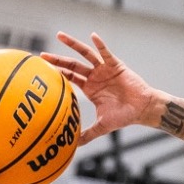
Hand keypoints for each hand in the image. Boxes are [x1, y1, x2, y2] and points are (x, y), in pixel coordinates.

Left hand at [41, 32, 155, 144]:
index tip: (43, 69)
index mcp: (90, 88)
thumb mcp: (102, 127)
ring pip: (85, 54)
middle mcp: (95, 77)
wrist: (142, 110)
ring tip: (60, 36)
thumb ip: (87, 135)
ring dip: (73, 45)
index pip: (69, 77)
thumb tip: (73, 146)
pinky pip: (106, 53)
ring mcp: (104, 69)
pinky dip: (100, 45)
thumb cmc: (124, 117)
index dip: (57, 73)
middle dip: (57, 60)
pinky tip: (93, 36)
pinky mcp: (116, 65)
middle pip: (72, 65)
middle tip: (42, 56)